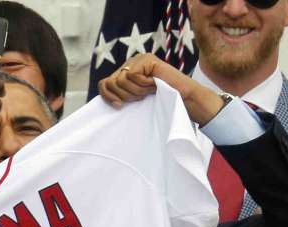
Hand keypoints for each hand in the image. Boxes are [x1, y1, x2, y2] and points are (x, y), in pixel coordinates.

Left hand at [98, 53, 223, 125]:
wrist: (183, 99)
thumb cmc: (161, 100)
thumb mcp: (135, 98)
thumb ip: (120, 93)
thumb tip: (103, 95)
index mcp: (126, 72)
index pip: (104, 84)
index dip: (107, 96)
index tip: (119, 106)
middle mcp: (131, 63)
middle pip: (111, 83)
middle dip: (125, 95)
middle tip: (142, 96)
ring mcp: (139, 59)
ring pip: (121, 80)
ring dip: (136, 91)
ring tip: (149, 90)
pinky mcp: (147, 59)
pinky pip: (132, 75)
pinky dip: (143, 84)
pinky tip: (153, 83)